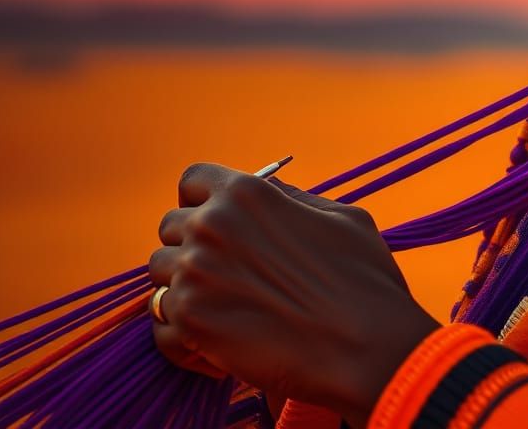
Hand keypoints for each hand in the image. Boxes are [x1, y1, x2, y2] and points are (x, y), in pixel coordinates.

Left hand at [149, 163, 439, 423]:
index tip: (215, 220)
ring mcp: (196, 276)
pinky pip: (160, 328)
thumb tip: (269, 193)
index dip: (202, 200)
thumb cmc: (362, 277)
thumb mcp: (338, 216)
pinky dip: (182, 338)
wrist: (367, 346)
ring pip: (160, 276)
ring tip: (224, 308)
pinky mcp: (191, 326)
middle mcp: (212, 227)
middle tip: (226, 272)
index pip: (193, 180)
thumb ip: (290, 199)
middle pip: (171, 228)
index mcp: (247, 193)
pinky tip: (215, 344)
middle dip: (192, 246)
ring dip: (185, 290)